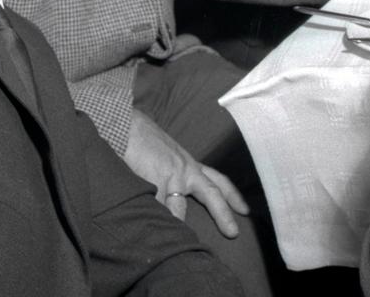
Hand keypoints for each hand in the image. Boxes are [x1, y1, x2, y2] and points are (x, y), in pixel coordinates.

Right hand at [123, 109, 248, 236]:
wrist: (125, 126)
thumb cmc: (141, 140)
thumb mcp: (165, 156)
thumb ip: (172, 175)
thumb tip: (172, 199)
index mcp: (187, 164)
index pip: (216, 179)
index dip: (232, 195)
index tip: (244, 210)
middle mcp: (185, 169)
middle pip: (211, 193)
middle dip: (223, 214)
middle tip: (234, 232)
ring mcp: (172, 175)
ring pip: (179, 211)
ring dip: (176, 227)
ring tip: (178, 244)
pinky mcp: (157, 180)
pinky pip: (157, 210)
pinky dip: (153, 221)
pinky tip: (149, 229)